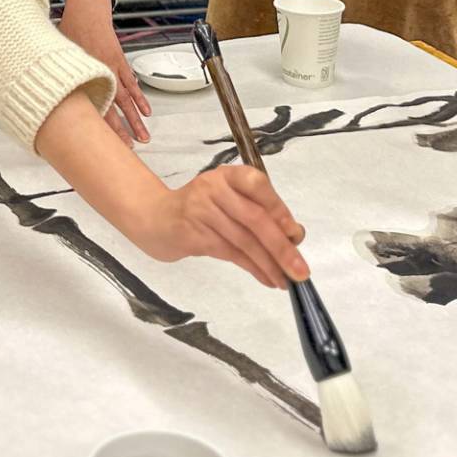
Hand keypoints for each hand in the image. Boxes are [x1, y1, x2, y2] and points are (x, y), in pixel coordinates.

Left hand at [59, 0, 150, 142]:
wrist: (86, 9)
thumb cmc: (69, 30)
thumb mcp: (57, 55)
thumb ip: (57, 75)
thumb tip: (46, 95)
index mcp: (83, 76)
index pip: (92, 109)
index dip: (98, 128)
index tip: (102, 144)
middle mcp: (100, 75)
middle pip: (113, 109)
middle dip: (121, 131)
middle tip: (128, 148)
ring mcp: (113, 70)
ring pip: (127, 100)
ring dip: (136, 120)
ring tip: (144, 136)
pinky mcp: (120, 62)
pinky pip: (132, 85)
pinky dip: (140, 98)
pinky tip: (146, 111)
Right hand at [130, 166, 309, 288]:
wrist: (156, 218)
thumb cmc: (202, 209)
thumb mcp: (229, 201)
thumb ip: (259, 212)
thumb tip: (295, 236)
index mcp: (228, 175)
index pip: (257, 184)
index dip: (279, 209)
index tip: (296, 234)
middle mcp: (214, 187)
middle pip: (254, 218)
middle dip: (281, 247)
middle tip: (300, 271)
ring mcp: (201, 210)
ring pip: (243, 240)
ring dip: (269, 264)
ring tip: (286, 281)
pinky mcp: (192, 234)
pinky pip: (230, 254)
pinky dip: (252, 268)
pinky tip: (267, 279)